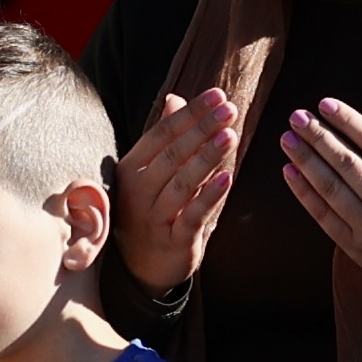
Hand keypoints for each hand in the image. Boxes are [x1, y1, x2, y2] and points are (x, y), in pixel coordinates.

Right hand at [112, 87, 239, 292]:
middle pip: (172, 155)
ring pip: (182, 184)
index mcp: (131, 170)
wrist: (141, 267)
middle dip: (202, 130)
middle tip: (230, 110)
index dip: (190, 114)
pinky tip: (228, 179)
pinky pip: (192, 216)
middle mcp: (138, 193)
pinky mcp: (174, 241)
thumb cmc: (149, 210)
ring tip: (231, 136)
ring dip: (207, 158)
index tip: (217, 95)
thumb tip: (174, 99)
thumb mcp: (150, 173)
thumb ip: (165, 138)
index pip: (161, 134)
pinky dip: (210, 197)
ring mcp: (154, 218)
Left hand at [278, 99, 361, 293]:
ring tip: (287, 139)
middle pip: (346, 163)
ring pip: (330, 187)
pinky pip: (323, 216)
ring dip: (305, 161)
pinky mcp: (355, 247)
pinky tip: (289, 172)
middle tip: (296, 116)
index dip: (347, 121)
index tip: (325, 104)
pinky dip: (304, 193)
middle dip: (318, 136)